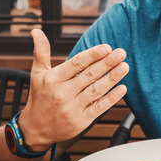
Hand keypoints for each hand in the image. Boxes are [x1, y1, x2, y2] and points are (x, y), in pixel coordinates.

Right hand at [18, 29, 128, 149]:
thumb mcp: (37, 73)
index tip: (107, 47)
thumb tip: (36, 31)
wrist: (36, 129)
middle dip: (107, 63)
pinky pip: (99, 108)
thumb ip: (41, 51)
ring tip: (124, 67)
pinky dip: (111, 98)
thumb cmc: (39, 97)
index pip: (76, 64)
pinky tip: (122, 88)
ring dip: (112, 78)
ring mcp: (72, 108)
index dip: (92, 55)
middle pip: (89, 75)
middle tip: (121, 53)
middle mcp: (63, 93)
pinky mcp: (81, 121)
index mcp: (54, 79)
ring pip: (96, 90)